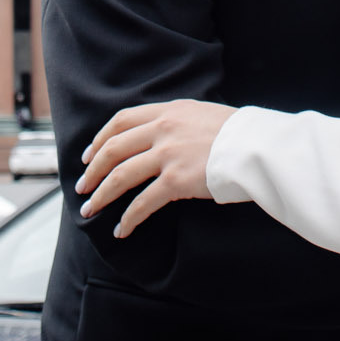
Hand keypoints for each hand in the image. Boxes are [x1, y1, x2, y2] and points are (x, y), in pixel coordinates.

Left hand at [75, 100, 236, 237]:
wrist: (258, 147)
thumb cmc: (240, 134)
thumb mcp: (203, 114)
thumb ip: (179, 122)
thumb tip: (164, 136)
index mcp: (168, 111)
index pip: (122, 120)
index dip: (100, 139)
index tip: (89, 154)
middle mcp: (162, 130)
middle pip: (113, 149)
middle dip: (92, 170)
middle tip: (82, 186)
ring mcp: (167, 155)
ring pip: (120, 176)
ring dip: (101, 195)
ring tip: (90, 210)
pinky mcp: (175, 181)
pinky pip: (142, 203)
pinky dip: (128, 218)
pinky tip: (122, 229)